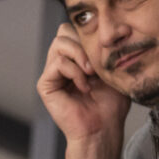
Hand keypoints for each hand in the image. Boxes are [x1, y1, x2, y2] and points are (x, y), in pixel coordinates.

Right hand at [37, 23, 130, 158]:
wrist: (103, 129)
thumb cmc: (111, 104)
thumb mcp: (112, 70)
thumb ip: (103, 48)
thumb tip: (102, 29)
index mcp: (76, 58)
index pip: (75, 30)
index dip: (88, 36)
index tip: (105, 52)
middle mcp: (62, 63)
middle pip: (64, 31)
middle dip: (83, 43)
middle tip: (96, 65)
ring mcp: (52, 73)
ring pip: (60, 42)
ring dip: (79, 56)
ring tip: (91, 74)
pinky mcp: (46, 84)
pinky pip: (57, 62)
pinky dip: (74, 71)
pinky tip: (84, 86)